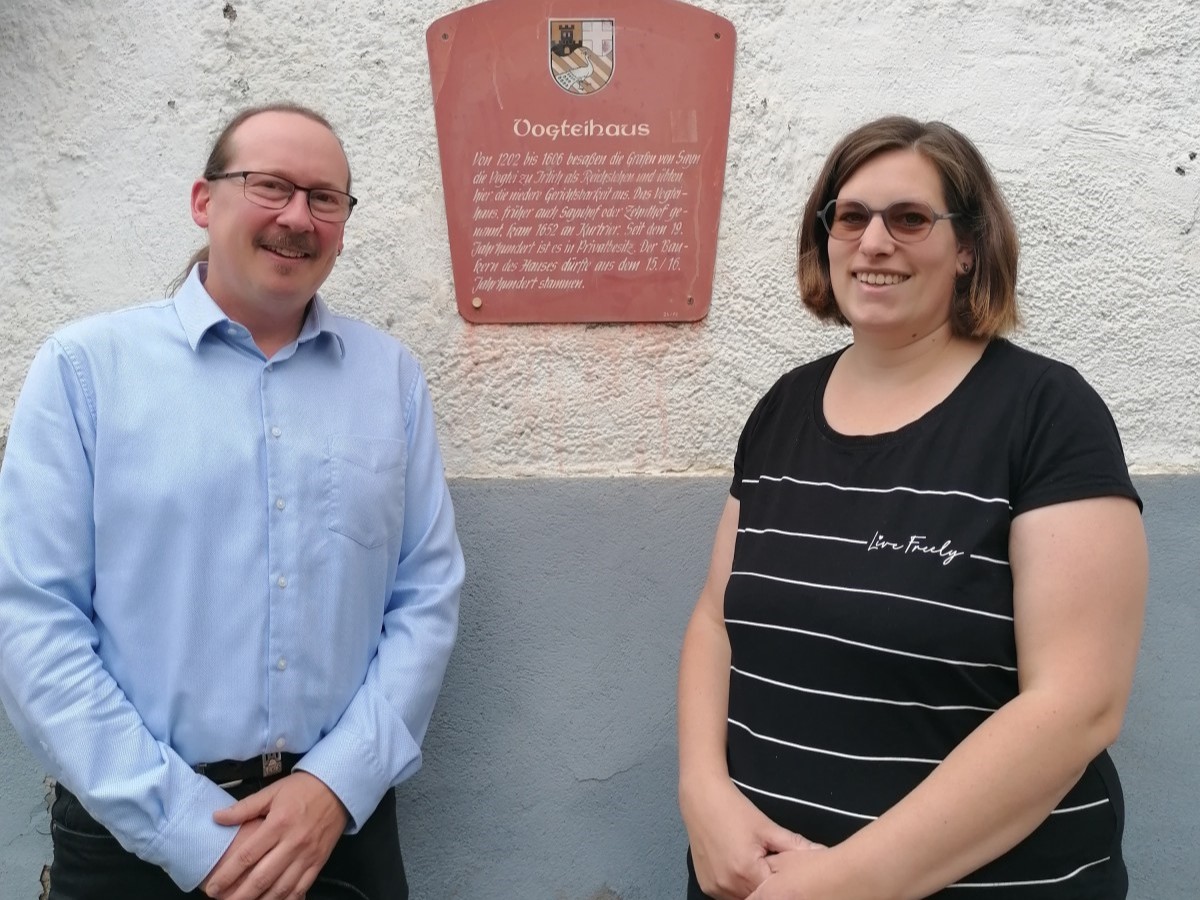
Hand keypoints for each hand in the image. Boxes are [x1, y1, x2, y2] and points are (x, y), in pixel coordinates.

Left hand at [201, 772, 348, 899]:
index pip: (248, 855)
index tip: (213, 887)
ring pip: (281, 888)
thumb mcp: (272, 791)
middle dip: (239, 895)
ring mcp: (307, 855)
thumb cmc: (303, 788)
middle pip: (262, 878)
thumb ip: (245, 807)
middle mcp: (293, 843)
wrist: (339, 788)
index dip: (228, 874)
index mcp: (278, 824)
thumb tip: (217, 817)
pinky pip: (301, 888)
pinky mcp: (318, 862)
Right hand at [683, 777, 821, 899]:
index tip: (789, 877)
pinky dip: (737, 890)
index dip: (784, 886)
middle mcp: (727, 885)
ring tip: (758, 871)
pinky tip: (742, 872)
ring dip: (752, 892)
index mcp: (746, 871)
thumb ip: (796, 845)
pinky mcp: (705, 886)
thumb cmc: (735, 809)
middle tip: (773, 872)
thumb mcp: (767, 827)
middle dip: (769, 890)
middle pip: (757, 899)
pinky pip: (727, 897)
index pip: (775, 893)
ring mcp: (713, 888)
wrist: (701, 797)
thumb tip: (823, 853)